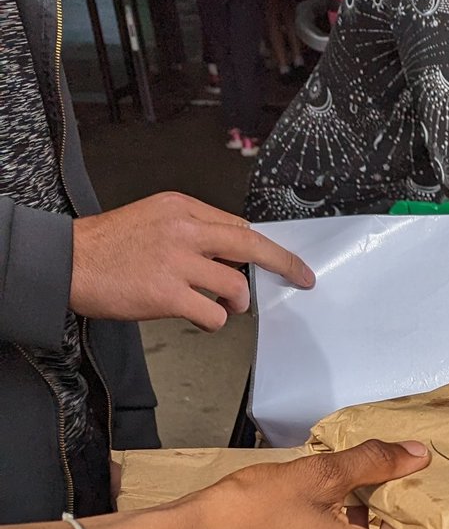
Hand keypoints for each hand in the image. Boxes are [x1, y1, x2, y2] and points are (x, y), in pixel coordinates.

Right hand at [70, 192, 314, 331]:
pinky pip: (213, 314)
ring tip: (223, 306)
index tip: (283, 259)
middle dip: (284, 263)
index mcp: (181, 208)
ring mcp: (176, 261)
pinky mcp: (167, 294)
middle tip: (302, 277)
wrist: (67, 261)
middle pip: (251, 244)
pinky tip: (200, 318)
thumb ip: (193, 230)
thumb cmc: (108, 246)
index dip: (264, 246)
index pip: (238, 224)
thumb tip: (231, 253)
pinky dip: (214, 321)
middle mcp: (183, 229)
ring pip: (235, 285)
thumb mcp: (154, 220)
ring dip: (237, 302)